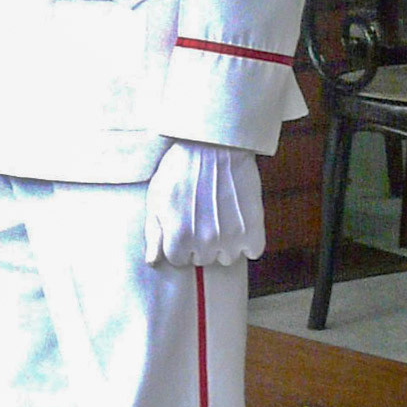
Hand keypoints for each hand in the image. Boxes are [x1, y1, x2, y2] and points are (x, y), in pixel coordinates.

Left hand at [144, 141, 264, 267]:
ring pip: (228, 257)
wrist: (214, 144)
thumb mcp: (157, 198)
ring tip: (223, 215)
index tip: (186, 221)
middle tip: (204, 213)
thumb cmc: (181, 168)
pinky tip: (240, 220)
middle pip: (203, 258)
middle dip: (202, 241)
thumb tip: (153, 262)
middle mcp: (204, 244)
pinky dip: (249, 240)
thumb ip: (154, 234)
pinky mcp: (253, 230)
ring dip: (226, 242)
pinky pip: (253, 251)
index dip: (182, 239)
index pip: (179, 259)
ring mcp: (230, 239)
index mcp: (178, 239)